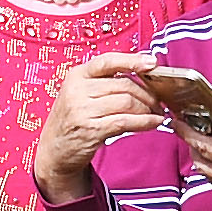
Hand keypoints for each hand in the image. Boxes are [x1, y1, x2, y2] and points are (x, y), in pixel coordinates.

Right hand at [29, 53, 170, 198]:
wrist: (54, 150)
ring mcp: (83, 110)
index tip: (152, 63)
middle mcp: (77, 90)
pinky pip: (126, 121)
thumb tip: (142, 73)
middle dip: (147, 93)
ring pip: (128, 102)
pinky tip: (154, 123)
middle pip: (124, 84)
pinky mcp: (92, 130)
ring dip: (148, 109)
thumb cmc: (72, 119)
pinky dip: (145, 122)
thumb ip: (104, 82)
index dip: (132, 60)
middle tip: (158, 102)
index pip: (108, 61)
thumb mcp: (80, 93)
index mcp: (77, 75)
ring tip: (155, 113)